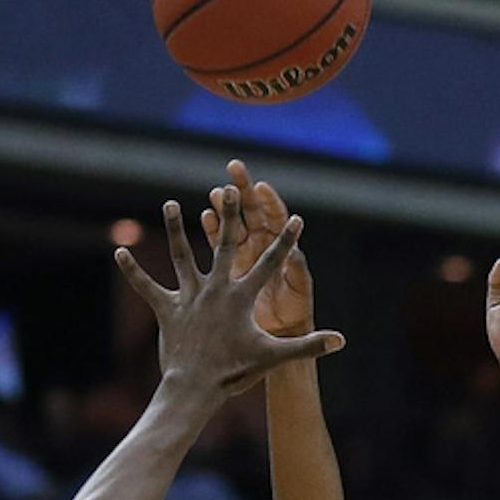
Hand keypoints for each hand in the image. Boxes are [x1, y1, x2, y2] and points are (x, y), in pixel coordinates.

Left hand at [116, 187, 343, 397]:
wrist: (195, 389)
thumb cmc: (235, 373)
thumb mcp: (273, 357)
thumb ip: (307, 346)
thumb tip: (341, 342)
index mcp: (241, 298)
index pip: (269, 264)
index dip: (285, 241)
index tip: (296, 218)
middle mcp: (214, 290)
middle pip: (224, 245)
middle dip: (229, 214)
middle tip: (231, 186)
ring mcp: (189, 298)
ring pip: (182, 256)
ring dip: (177, 228)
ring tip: (172, 202)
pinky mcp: (166, 310)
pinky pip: (147, 287)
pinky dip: (133, 271)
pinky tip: (118, 252)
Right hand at [200, 159, 315, 338]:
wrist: (277, 332)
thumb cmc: (293, 312)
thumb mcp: (298, 292)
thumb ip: (297, 272)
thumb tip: (297, 253)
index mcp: (282, 247)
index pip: (276, 217)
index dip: (269, 201)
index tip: (261, 186)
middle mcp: (262, 246)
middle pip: (253, 211)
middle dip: (243, 190)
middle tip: (234, 167)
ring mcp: (243, 255)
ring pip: (231, 225)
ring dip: (223, 208)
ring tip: (214, 192)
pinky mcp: (227, 269)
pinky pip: (215, 245)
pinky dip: (209, 231)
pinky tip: (201, 217)